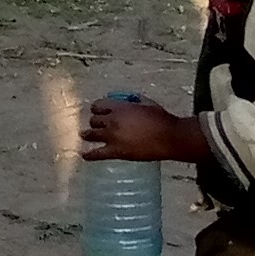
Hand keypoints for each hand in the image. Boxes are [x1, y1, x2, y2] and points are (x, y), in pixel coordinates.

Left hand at [82, 99, 203, 162]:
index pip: (98, 105)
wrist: (170, 138)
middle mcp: (112, 121)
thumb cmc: (163, 120)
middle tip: (96, 126)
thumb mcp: (148, 103)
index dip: (97, 108)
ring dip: (87, 134)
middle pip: (94, 120)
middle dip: (95, 122)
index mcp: (119, 108)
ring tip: (84, 135)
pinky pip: (97, 154)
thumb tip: (129, 99)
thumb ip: (135, 100)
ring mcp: (112, 137)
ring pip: (91, 134)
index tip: (98, 111)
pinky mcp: (116, 152)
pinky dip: (89, 155)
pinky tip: (85, 156)